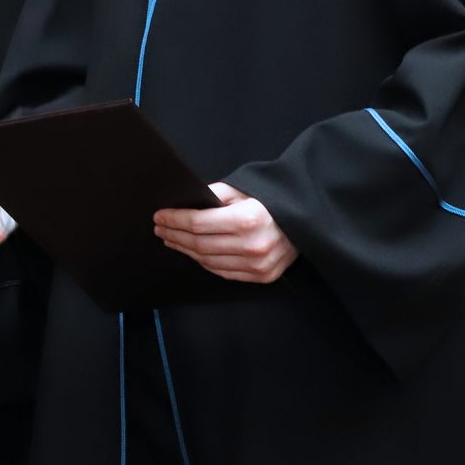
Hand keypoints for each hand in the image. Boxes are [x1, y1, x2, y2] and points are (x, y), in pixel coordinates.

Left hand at [153, 182, 296, 283]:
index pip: (198, 223)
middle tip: (160, 228)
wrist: (305, 218)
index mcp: (247, 219)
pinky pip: (224, 272)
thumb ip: (213, 194)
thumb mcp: (242, 189)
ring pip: (208, 261)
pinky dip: (204, 262)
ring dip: (186, 250)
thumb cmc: (270, 200)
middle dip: (175, 235)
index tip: (159, 216)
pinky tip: (193, 253)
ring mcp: (258, 265)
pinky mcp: (263, 276)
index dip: (174, 220)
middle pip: (199, 244)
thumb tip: (186, 203)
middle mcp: (252, 246)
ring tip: (171, 240)